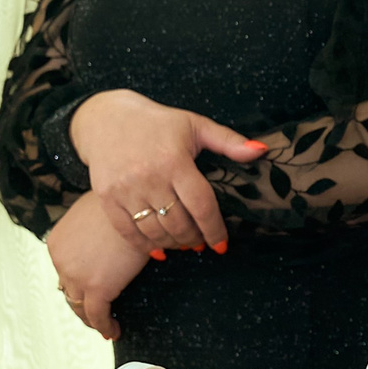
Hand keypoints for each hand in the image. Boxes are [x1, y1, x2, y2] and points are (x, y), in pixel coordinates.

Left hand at [45, 201, 154, 340]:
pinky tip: (113, 330)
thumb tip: (103, 242)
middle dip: (82, 305)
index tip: (88, 294)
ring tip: (105, 326)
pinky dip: (104, 326)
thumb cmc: (121, 204)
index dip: (77, 285)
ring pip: (80, 307)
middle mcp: (61, 262)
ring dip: (92, 319)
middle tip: (95, 315)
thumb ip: (90, 232)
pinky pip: (97, 316)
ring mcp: (76, 277)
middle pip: (69, 292)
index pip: (65, 272)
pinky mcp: (96, 289)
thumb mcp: (92, 217)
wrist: (133, 206)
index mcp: (57, 244)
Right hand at [69, 88, 268, 253]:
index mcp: (174, 160)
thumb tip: (261, 150)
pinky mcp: (107, 197)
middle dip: (194, 239)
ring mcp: (125, 189)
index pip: (201, 205)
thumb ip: (228, 141)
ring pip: (156, 231)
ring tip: (183, 244)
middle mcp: (149, 177)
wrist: (106, 118)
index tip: (221, 244)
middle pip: (179, 223)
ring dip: (174, 244)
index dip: (214, 229)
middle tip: (201, 243)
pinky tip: (159, 251)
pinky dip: (145, 246)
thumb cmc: (158, 123)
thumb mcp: (195, 125)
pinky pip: (128, 232)